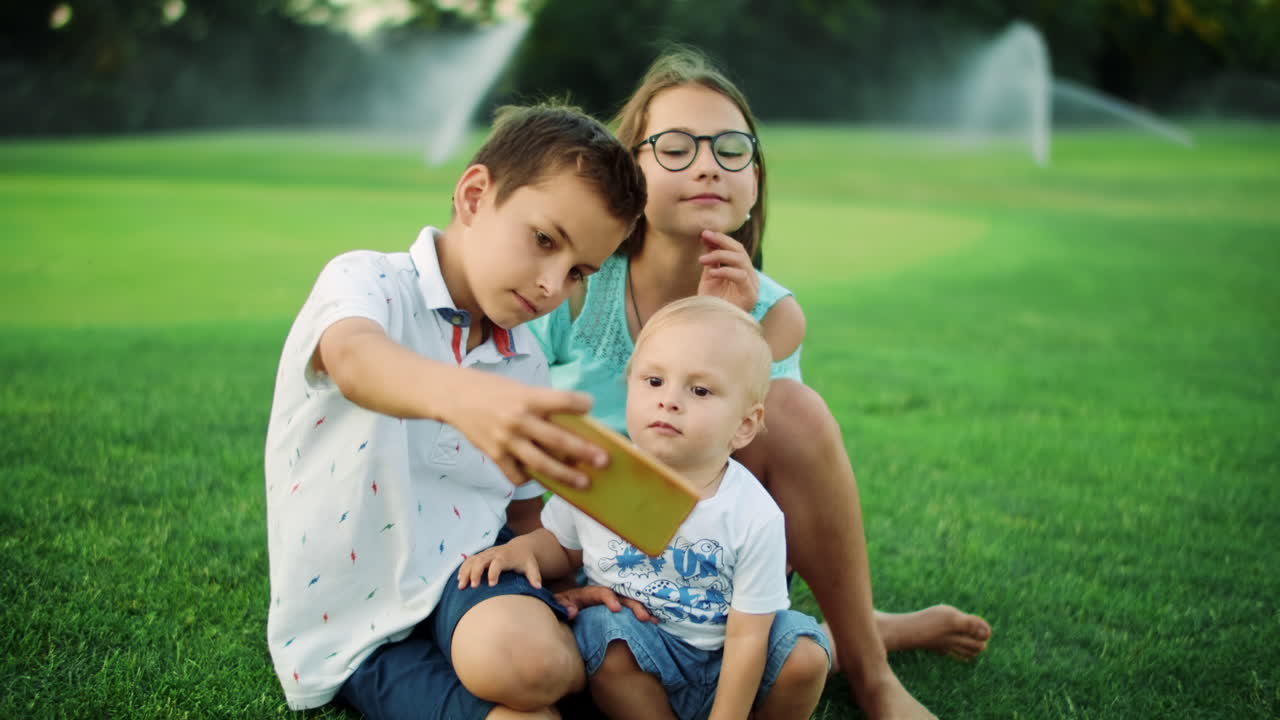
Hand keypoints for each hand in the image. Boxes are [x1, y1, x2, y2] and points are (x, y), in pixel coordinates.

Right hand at [445, 373, 607, 488]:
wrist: (453, 396)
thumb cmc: (491, 389)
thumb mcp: (519, 389)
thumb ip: (541, 404)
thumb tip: (570, 423)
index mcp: (529, 397)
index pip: (564, 400)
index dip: (581, 403)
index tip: (590, 405)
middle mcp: (519, 419)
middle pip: (559, 439)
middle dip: (584, 452)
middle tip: (603, 460)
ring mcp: (507, 440)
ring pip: (541, 463)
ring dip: (565, 475)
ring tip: (582, 482)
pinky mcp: (495, 454)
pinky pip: (517, 474)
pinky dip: (529, 478)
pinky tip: (538, 477)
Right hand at [457, 538, 541, 588]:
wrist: (520, 547)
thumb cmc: (526, 560)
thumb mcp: (532, 567)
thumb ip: (534, 576)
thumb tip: (538, 587)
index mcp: (506, 556)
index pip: (498, 562)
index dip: (494, 572)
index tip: (491, 584)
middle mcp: (494, 553)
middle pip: (481, 560)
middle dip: (475, 573)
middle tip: (473, 586)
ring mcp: (486, 554)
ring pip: (472, 560)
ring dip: (466, 572)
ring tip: (461, 586)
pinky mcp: (480, 556)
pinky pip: (469, 560)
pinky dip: (463, 569)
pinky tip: (459, 580)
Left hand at [554, 585, 657, 623]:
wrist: (563, 607)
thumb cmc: (561, 605)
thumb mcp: (558, 604)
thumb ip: (563, 606)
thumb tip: (573, 611)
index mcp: (589, 593)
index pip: (602, 592)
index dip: (610, 599)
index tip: (616, 609)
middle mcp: (603, 595)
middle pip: (621, 597)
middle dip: (633, 605)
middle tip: (644, 617)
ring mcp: (611, 602)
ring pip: (628, 603)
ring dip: (641, 610)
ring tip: (654, 620)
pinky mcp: (615, 610)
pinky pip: (629, 611)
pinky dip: (641, 615)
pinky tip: (654, 622)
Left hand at [696, 229, 758, 313]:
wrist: (711, 325)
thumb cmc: (711, 303)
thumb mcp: (709, 277)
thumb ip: (711, 260)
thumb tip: (707, 238)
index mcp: (742, 271)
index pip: (736, 249)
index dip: (721, 239)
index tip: (705, 233)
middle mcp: (750, 277)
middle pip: (740, 251)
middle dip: (721, 241)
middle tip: (704, 236)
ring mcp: (752, 286)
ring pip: (741, 260)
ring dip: (720, 256)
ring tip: (702, 260)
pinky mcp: (750, 296)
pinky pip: (740, 276)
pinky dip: (725, 271)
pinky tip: (712, 273)